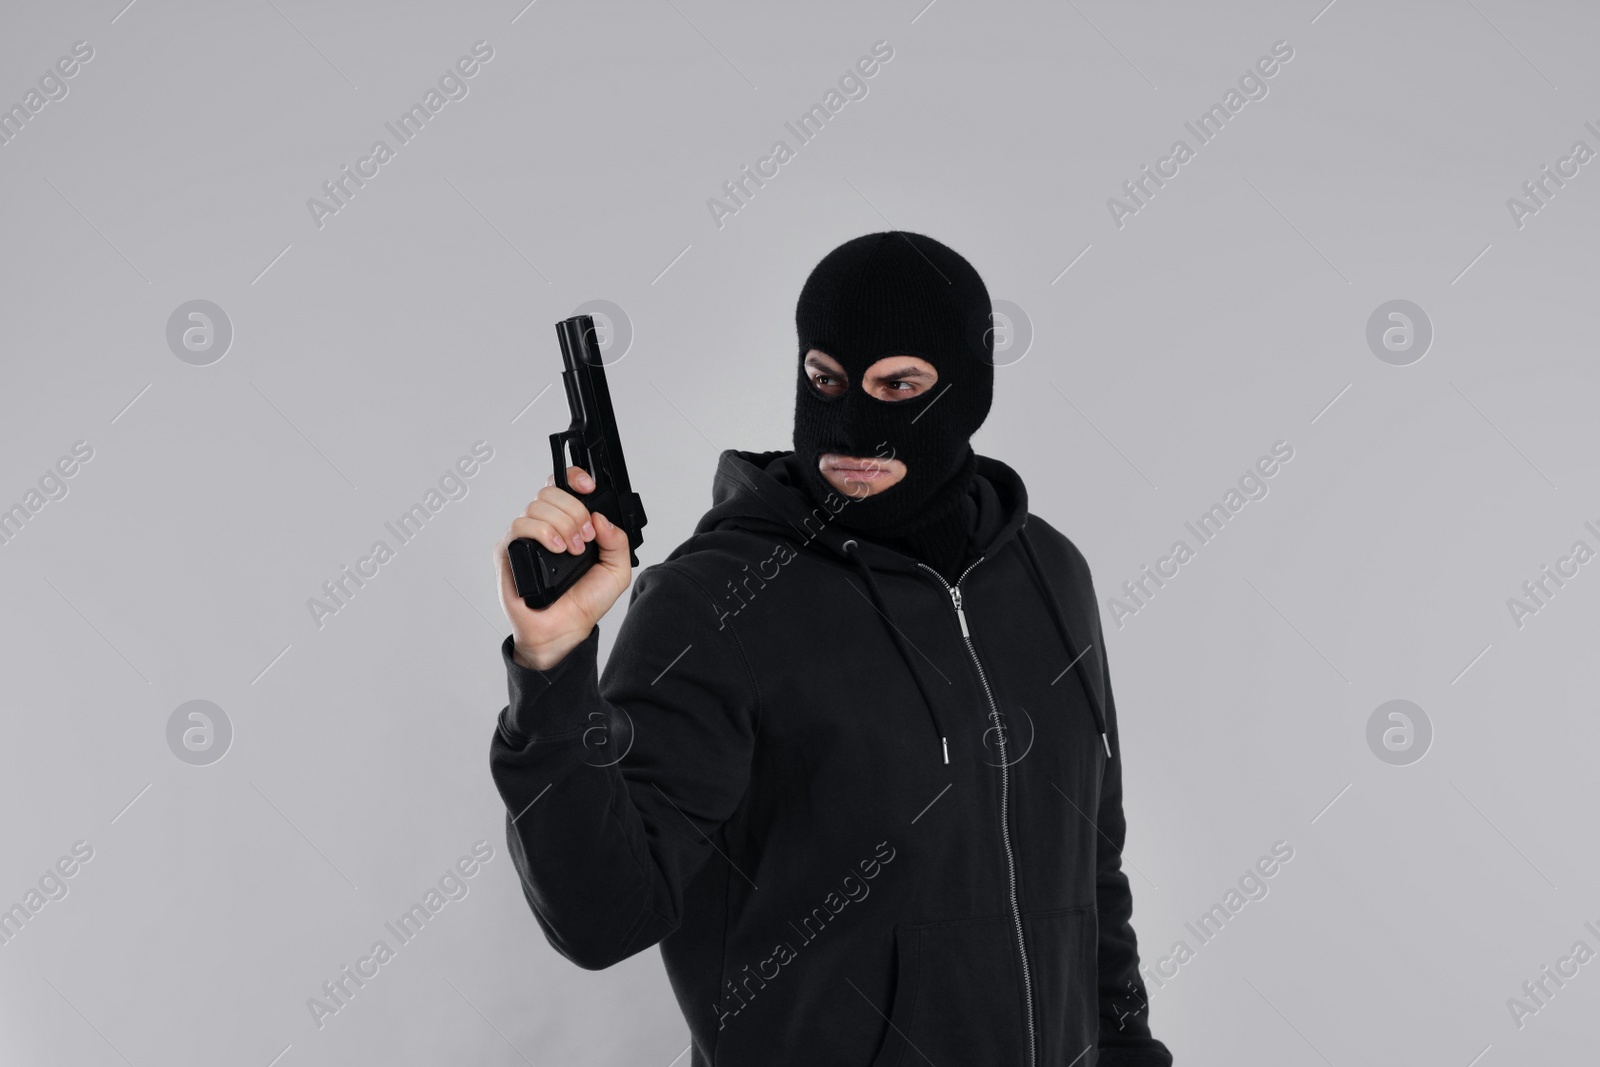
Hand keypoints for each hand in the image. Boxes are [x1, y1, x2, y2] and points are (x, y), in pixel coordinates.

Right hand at [495, 465, 632, 669]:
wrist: (565, 629)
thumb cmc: (584, 601)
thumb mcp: (616, 569)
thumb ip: (618, 540)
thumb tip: (601, 518)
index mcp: (568, 523)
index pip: (563, 485)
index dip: (574, 478)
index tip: (588, 487)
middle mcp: (545, 525)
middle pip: (551, 492)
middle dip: (575, 510)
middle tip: (586, 537)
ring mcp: (526, 537)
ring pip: (537, 505)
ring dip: (562, 524)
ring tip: (572, 550)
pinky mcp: (508, 550)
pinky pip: (520, 525)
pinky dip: (543, 532)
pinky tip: (557, 549)